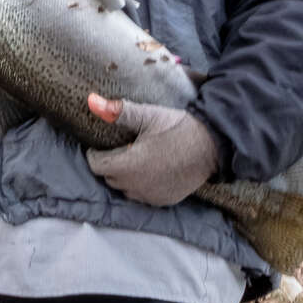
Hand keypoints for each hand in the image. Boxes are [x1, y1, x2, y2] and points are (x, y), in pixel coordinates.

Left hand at [85, 94, 217, 205]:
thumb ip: (117, 111)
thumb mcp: (146, 115)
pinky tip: (148, 169)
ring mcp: (151, 196)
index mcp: (128, 165)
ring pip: (125, 189)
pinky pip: (142, 196)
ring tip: (132, 158)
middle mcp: (137, 186)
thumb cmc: (176, 127)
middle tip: (117, 148)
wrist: (211, 144)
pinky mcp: (164, 200)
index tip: (98, 145)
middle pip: (110, 178)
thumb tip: (91, 102)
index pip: (97, 166)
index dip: (94, 154)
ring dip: (123, 176)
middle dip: (109, 164)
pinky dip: (140, 184)